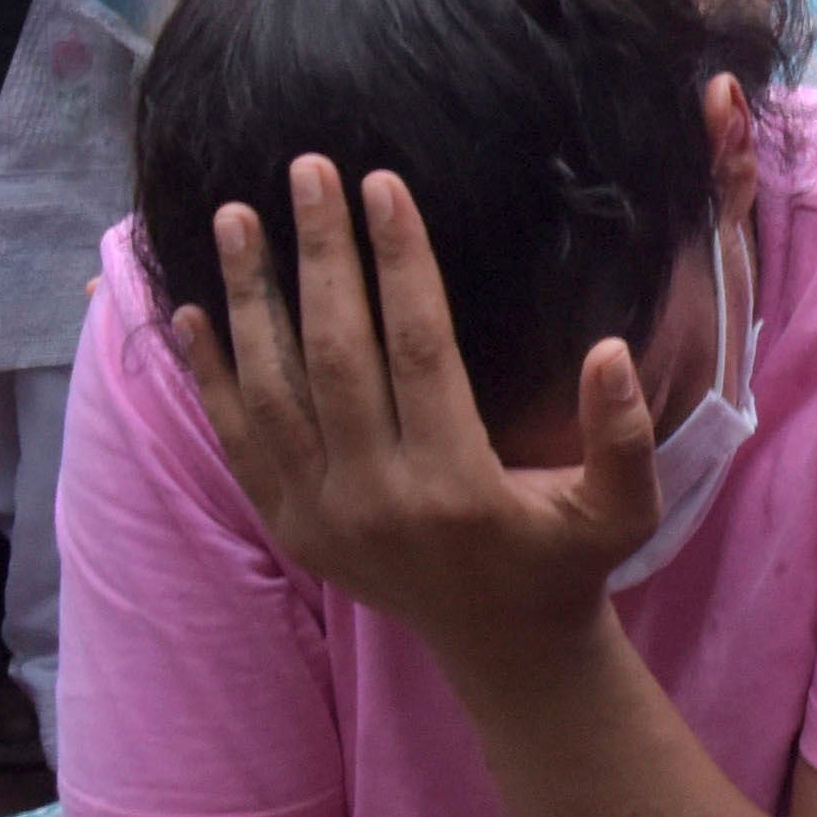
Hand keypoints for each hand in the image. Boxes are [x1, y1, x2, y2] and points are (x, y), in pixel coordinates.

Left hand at [175, 158, 658, 660]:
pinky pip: (239, 440)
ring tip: (234, 217)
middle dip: (320, 254)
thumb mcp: (623, 509)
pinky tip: (192, 310)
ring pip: (272, 390)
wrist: (503, 648)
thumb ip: (624, 434)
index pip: (419, 348)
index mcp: (457, 487)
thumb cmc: (566, 560)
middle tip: (306, 169)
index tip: (382, 183)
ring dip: (250, 298)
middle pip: (334, 354)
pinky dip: (210, 376)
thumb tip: (608, 350)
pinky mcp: (291, 527)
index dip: (400, 261)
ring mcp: (322, 517)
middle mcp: (377, 502)